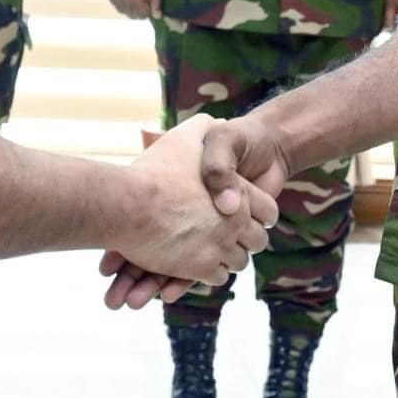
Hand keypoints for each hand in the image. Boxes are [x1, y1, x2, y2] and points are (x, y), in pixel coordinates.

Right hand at [107, 0, 161, 19]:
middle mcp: (123, 3)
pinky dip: (122, 1)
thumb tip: (157, 17)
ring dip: (130, 7)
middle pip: (133, 16)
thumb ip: (157, 2)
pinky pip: (116, 3)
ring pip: (123, 11)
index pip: (144, 16)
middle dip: (140, 10)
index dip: (149, 8)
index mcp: (135, 3)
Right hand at [107, 115, 273, 291]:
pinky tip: (199, 263)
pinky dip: (210, 272)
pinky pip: (217, 277)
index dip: (258, 212)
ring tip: (214, 249)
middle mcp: (236, 222)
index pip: (268, 211)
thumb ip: (206, 127)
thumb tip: (218, 120)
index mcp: (240, 193)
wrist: (129, 204)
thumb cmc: (157, 170)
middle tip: (233, 235)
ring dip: (228, 257)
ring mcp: (220, 247)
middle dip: (246, 239)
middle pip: (257, 240)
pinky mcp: (200, 268)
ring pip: (238, 262)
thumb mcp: (186, 137)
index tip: (245, 214)